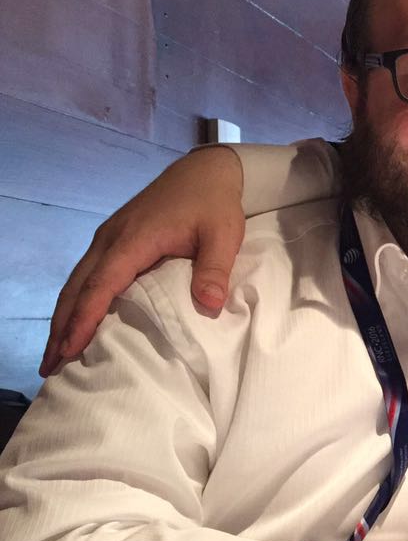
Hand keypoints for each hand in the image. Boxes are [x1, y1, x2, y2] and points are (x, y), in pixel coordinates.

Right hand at [41, 146, 246, 375]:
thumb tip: (210, 306)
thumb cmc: (213, 203)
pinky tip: (75, 323)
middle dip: (60, 328)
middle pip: (76, 288)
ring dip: (63, 317)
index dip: (83, 319)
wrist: (204, 172)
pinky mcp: (113, 241)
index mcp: (133, 240)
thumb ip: (214, 269)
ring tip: (55, 354)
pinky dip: (76, 302)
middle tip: (50, 368)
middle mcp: (110, 240)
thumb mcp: (223, 234)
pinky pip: (87, 275)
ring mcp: (108, 239)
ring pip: (76, 282)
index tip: (69, 350)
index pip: (100, 285)